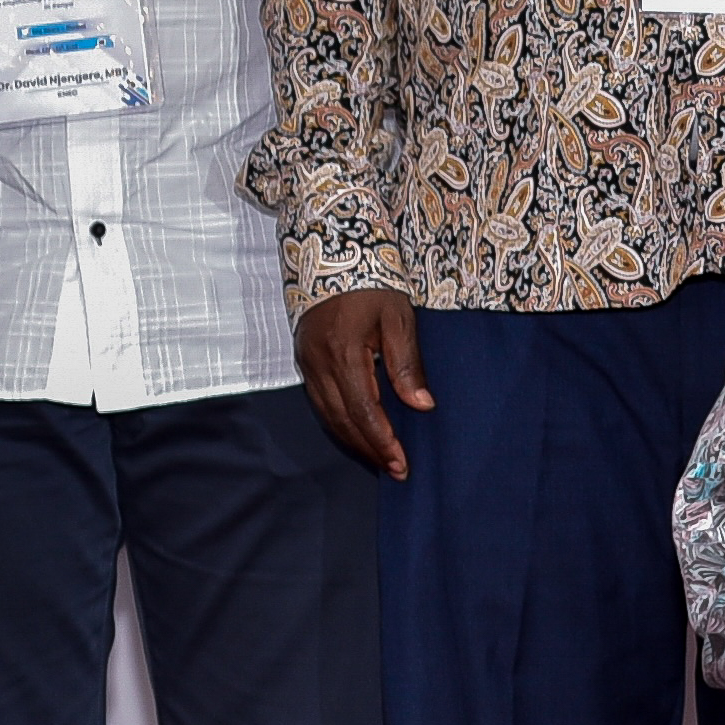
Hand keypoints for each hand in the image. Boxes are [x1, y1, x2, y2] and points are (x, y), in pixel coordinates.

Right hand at [295, 287, 432, 478]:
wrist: (331, 255)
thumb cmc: (373, 286)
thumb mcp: (399, 319)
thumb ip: (407, 364)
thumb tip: (421, 405)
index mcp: (343, 354)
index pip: (363, 410)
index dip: (382, 440)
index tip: (401, 463)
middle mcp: (318, 364)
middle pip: (342, 419)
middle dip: (369, 448)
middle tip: (395, 469)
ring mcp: (306, 363)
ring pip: (327, 415)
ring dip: (353, 440)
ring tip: (380, 458)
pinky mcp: (303, 361)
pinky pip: (319, 402)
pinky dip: (339, 423)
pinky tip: (357, 433)